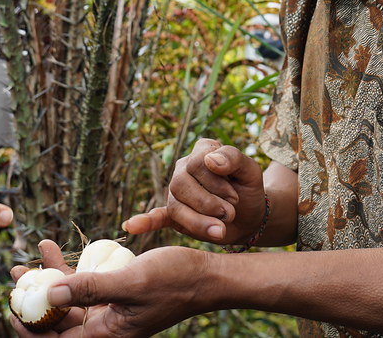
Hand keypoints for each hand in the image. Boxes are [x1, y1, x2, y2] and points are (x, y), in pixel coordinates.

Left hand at [10, 243, 212, 337]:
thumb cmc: (175, 280)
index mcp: (107, 336)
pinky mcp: (116, 296)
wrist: (206, 276)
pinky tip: (52, 248)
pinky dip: (68, 270)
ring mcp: (110, 312)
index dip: (30, 327)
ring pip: (68, 300)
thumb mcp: (131, 282)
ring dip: (48, 280)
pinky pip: (84, 286)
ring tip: (28, 258)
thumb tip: (51, 293)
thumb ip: (91, 289)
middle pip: (57, 320)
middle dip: (33, 299)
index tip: (12, 306)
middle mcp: (105, 328)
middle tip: (15, 275)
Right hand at [123, 138, 265, 244]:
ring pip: (176, 206)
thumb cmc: (248, 188)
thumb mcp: (251, 170)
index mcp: (202, 151)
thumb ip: (234, 158)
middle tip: (230, 213)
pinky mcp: (175, 216)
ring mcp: (177, 192)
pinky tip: (132, 226)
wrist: (251, 215)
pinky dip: (145, 222)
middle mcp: (184, 169)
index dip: (216, 183)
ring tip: (220, 230)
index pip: (197, 164)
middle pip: (181, 185)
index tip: (235, 196)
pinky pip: (157, 217)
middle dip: (207, 203)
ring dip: (198, 221)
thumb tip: (211, 160)